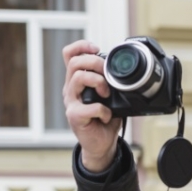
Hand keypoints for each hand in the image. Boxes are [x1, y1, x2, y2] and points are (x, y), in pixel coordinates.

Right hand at [62, 39, 121, 171]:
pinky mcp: (74, 116)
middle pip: (75, 62)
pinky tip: (106, 116)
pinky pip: (90, 107)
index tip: (96, 49)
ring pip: (79, 78)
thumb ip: (110, 82)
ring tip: (106, 94)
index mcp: (77, 81)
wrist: (101, 144)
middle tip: (107, 75)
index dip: (81, 46)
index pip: (69, 55)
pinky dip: (103, 110)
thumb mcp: (109, 96)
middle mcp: (71, 89)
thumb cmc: (104, 119)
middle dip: (95, 63)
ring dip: (99, 82)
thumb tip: (121, 69)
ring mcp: (71, 102)